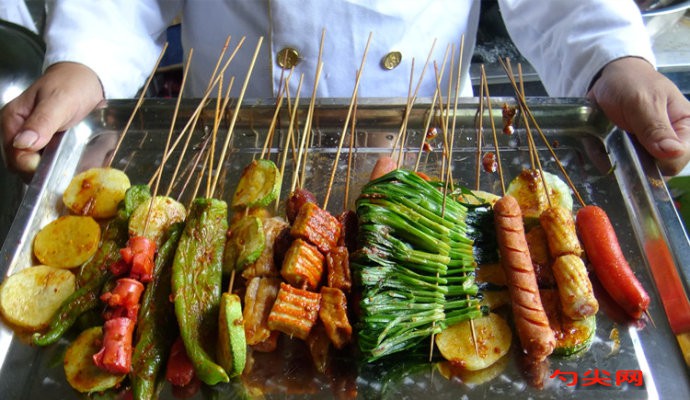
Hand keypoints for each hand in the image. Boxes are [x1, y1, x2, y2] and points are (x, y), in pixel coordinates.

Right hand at [1, 62, 104, 180]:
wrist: (88, 80)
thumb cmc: (71, 85)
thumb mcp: (59, 101)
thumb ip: (42, 122)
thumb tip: (23, 143)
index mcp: (13, 120)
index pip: (14, 155)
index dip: (30, 166)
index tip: (50, 169)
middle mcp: (18, 132)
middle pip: (22, 165)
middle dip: (41, 172)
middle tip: (64, 171)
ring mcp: (32, 140)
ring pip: (35, 167)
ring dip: (50, 171)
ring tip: (69, 166)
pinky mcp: (46, 144)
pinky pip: (48, 163)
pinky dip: (58, 167)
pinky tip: (71, 163)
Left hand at [587, 57, 689, 175]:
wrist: (607, 78)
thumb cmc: (631, 84)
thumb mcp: (643, 102)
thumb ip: (656, 128)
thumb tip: (674, 152)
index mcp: (684, 126)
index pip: (680, 158)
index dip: (661, 161)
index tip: (641, 149)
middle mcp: (668, 141)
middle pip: (658, 170)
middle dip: (636, 163)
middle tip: (618, 144)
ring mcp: (647, 149)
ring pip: (636, 172)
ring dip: (618, 163)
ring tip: (607, 144)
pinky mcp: (628, 152)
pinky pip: (616, 167)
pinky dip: (604, 160)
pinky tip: (598, 148)